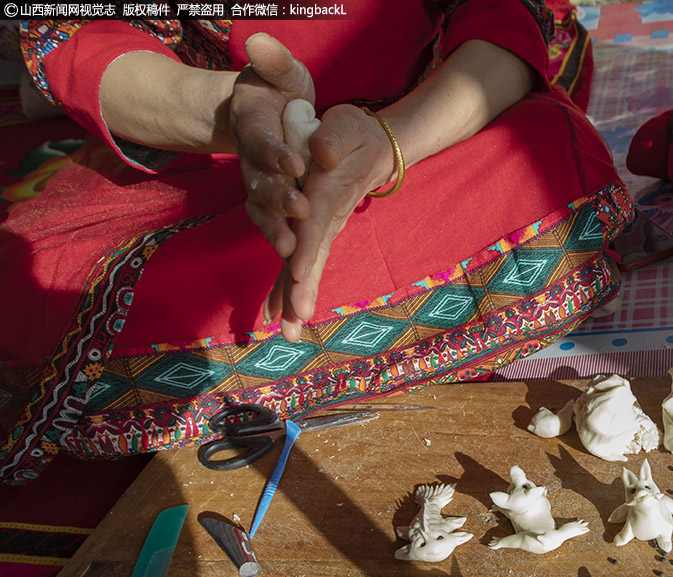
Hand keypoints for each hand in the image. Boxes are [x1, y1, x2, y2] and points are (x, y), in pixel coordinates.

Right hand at [229, 33, 315, 259]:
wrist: (266, 111)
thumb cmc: (277, 89)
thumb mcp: (280, 71)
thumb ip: (272, 61)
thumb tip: (259, 41)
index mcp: (254, 127)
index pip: (263, 141)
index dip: (276, 153)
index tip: (296, 164)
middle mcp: (251, 160)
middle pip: (260, 183)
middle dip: (279, 199)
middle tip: (301, 211)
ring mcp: (258, 183)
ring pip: (263, 210)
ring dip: (276, 230)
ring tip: (292, 250)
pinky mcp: (270, 201)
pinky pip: (273, 225)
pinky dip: (281, 243)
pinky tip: (294, 266)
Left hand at [263, 103, 396, 342]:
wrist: (375, 147)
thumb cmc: (356, 134)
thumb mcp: (346, 125)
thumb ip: (334, 137)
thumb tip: (321, 155)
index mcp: (327, 193)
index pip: (316, 223)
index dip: (307, 246)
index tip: (298, 271)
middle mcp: (324, 219)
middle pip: (313, 258)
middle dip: (304, 290)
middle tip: (297, 319)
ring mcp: (321, 230)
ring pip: (307, 270)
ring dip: (296, 301)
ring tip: (288, 333)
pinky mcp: (315, 235)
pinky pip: (300, 266)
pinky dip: (287, 292)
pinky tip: (275, 317)